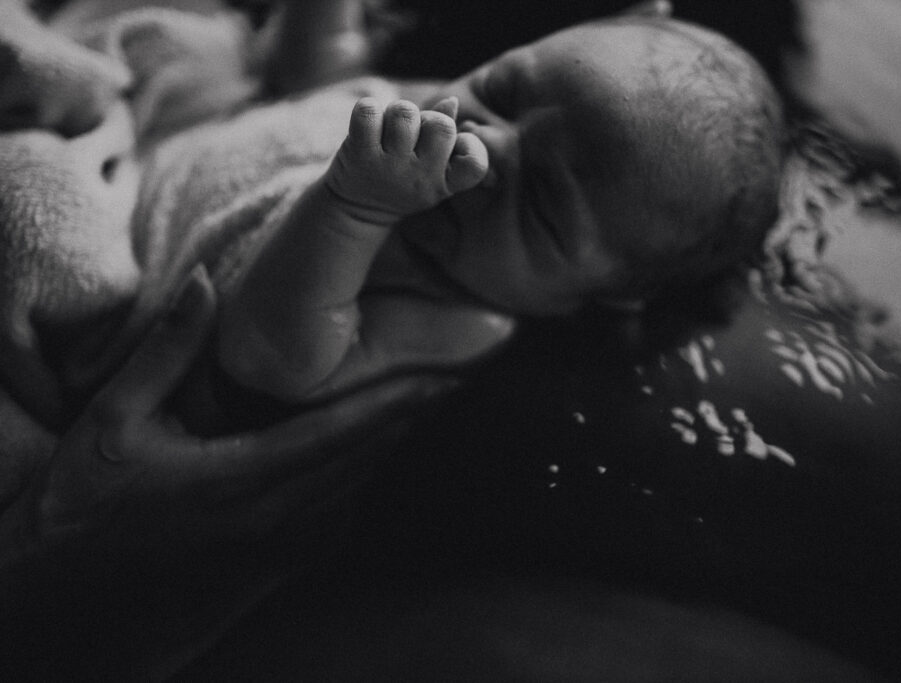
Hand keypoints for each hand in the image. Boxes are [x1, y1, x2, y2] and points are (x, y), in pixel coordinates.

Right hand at [26, 265, 456, 556]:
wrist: (75, 610)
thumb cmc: (86, 513)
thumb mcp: (112, 423)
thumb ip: (167, 352)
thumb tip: (203, 282)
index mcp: (245, 480)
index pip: (344, 432)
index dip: (402, 399)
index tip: (448, 368)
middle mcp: (283, 517)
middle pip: (373, 454)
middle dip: (421, 409)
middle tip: (466, 367)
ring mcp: (291, 545)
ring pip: (367, 481)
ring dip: (404, 436)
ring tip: (440, 392)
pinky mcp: (290, 560)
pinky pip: (351, 505)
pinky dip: (374, 466)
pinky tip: (386, 439)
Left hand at [326, 96, 488, 225]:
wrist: (357, 209)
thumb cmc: (402, 180)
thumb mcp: (431, 168)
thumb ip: (445, 137)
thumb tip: (452, 101)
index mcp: (443, 184)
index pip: (475, 164)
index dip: (470, 145)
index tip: (455, 146)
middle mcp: (419, 178)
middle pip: (442, 125)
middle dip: (428, 118)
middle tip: (414, 132)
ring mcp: (389, 167)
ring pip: (405, 112)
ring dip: (395, 112)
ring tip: (388, 129)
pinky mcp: (359, 155)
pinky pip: (369, 112)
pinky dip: (368, 108)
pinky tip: (367, 125)